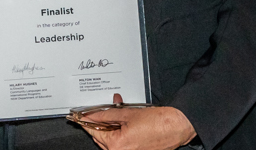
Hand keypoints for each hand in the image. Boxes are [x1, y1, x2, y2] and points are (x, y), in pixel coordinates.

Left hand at [81, 94, 196, 149]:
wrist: (176, 126)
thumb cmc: (157, 122)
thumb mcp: (127, 113)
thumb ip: (106, 114)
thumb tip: (92, 114)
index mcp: (116, 146)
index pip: (94, 132)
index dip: (86, 121)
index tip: (80, 116)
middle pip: (101, 137)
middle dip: (101, 122)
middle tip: (101, 110)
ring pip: (111, 140)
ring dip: (112, 126)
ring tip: (119, 112)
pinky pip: (121, 143)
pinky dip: (120, 132)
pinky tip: (125, 121)